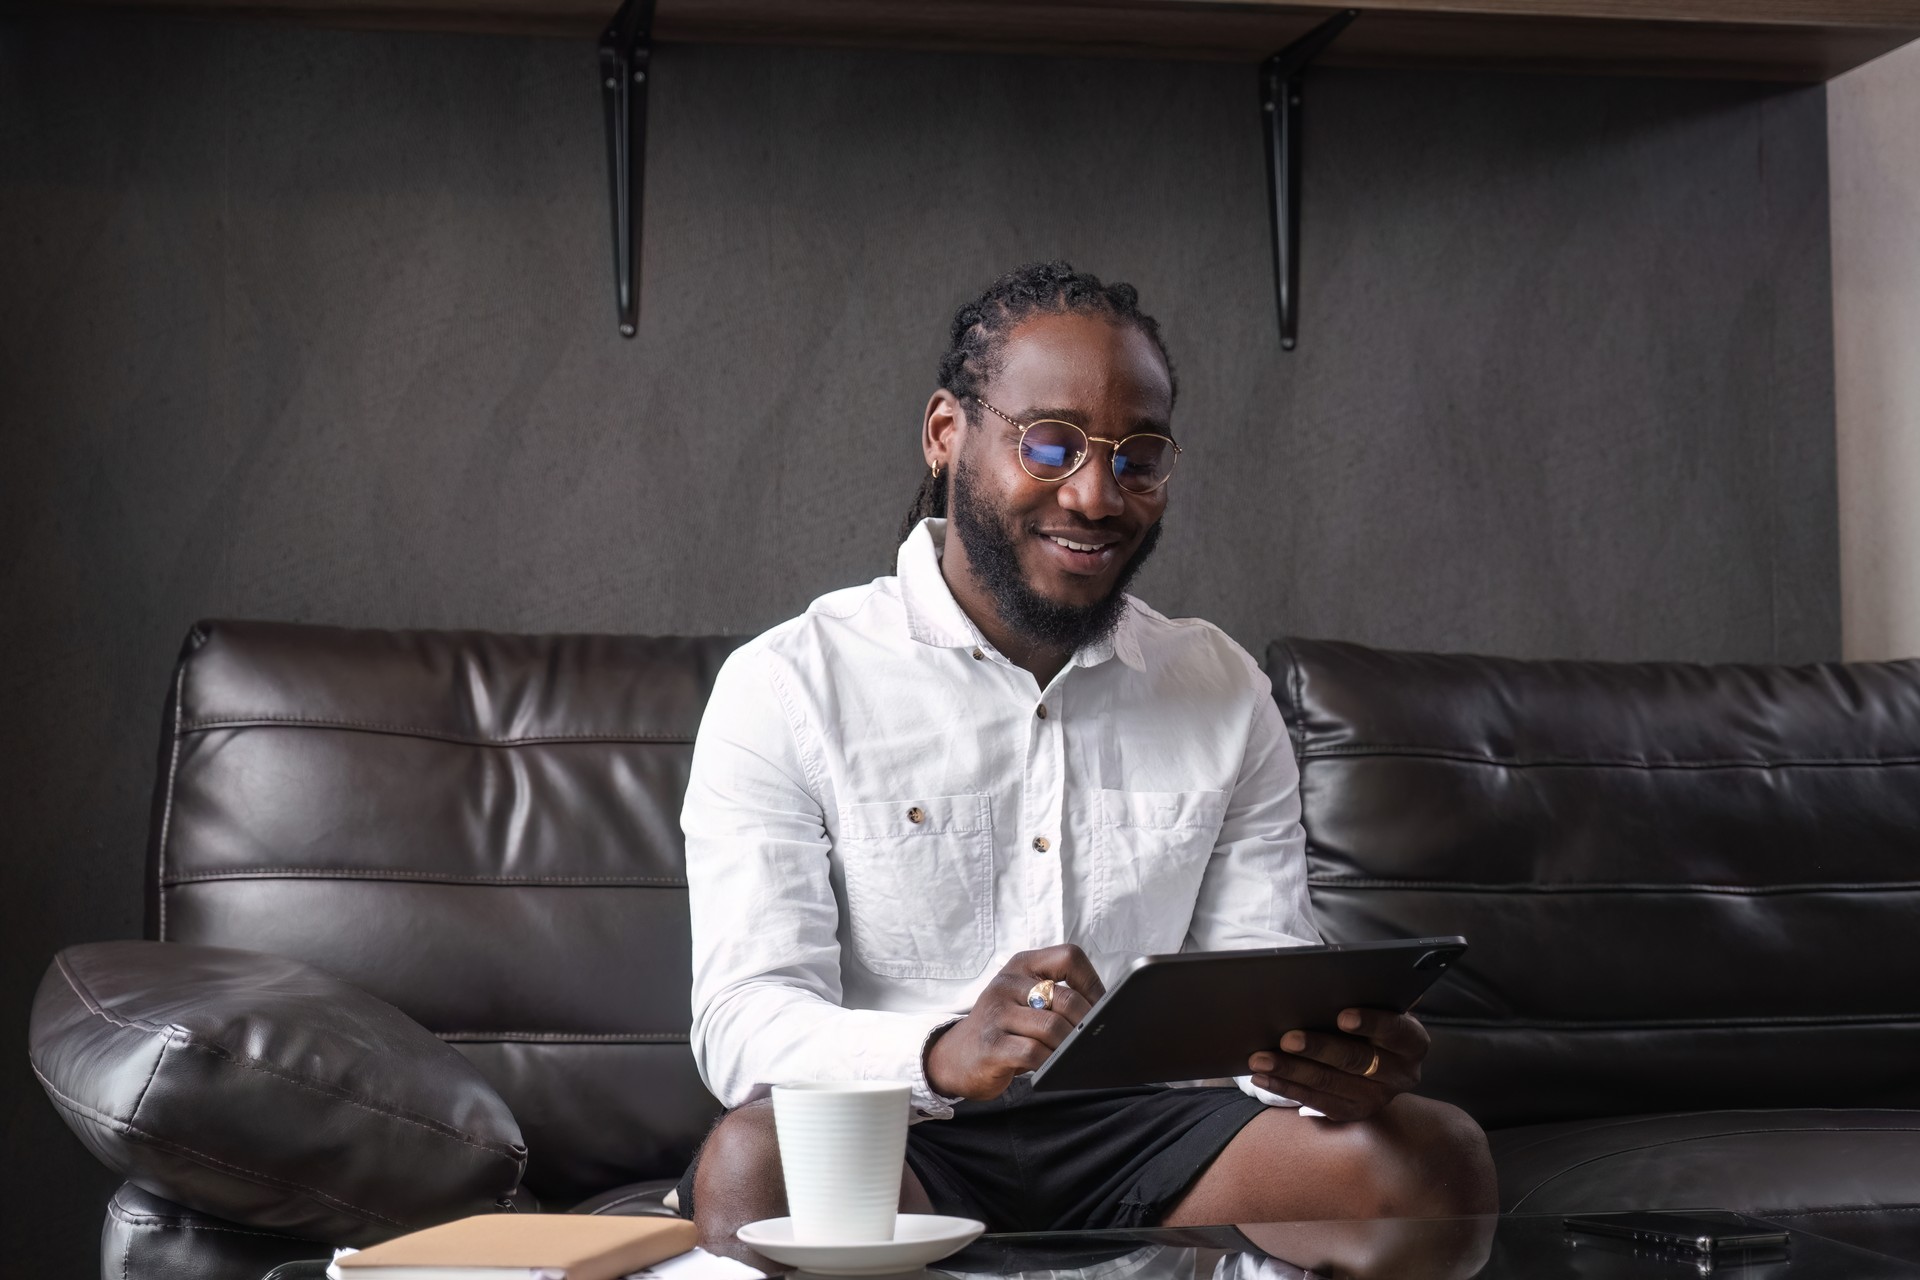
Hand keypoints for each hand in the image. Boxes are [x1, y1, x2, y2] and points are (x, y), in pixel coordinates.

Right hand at [924, 945, 1104, 1100]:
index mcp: (1022, 965)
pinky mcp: (991, 1044)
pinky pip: (1033, 1052)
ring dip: (1069, 1047)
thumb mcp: (1025, 1000)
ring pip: (1052, 1028)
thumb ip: (1057, 996)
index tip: (1102, 1007)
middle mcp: (1007, 983)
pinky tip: (1052, 1067)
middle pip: (1066, 998)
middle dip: (1086, 1024)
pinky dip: (1050, 1062)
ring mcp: (996, 1013)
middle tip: (1092, 1040)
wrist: (956, 1056)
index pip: (1069, 957)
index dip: (1093, 983)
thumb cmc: (1005, 1027)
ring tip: (1072, 1056)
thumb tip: (1107, 1012)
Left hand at [1246, 1007, 1429, 1122]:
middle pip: (1356, 1060)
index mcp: (1412, 1042)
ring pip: (1329, 1083)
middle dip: (1318, 1048)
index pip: (1395, 1030)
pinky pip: (1316, 1102)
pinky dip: (1286, 1088)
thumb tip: (1356, 975)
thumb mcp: (1379, 1006)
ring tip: (1261, 1058)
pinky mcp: (1353, 1113)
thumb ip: (1372, 994)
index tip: (1342, 1015)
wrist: (1379, 1060)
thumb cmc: (1370, 1022)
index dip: (1370, 1022)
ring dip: (1291, 1070)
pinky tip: (1263, 1077)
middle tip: (1286, 1038)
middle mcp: (1401, 1074)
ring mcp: (1377, 1098)